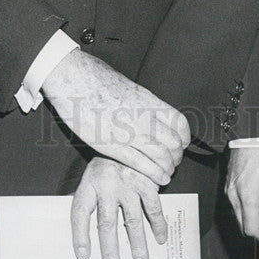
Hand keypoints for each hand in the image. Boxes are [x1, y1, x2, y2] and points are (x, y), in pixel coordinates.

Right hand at [42, 50, 190, 186]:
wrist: (74, 79)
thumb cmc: (96, 79)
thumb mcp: (128, 87)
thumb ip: (141, 102)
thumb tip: (147, 108)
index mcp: (148, 101)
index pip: (179, 122)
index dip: (184, 137)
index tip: (181, 144)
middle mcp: (143, 116)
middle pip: (174, 142)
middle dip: (177, 156)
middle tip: (173, 162)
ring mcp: (129, 132)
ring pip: (161, 155)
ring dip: (168, 167)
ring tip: (168, 173)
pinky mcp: (112, 145)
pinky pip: (141, 164)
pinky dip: (155, 174)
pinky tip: (160, 179)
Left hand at [71, 156, 166, 258]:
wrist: (127, 135)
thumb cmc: (106, 164)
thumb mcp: (90, 176)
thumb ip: (88, 200)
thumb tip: (83, 236)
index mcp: (89, 183)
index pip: (80, 213)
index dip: (80, 236)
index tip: (83, 257)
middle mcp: (108, 184)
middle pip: (107, 223)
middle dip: (111, 251)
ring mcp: (129, 182)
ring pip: (133, 219)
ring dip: (137, 244)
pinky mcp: (147, 180)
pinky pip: (153, 206)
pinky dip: (158, 224)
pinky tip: (161, 239)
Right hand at [225, 145, 258, 244]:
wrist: (251, 134)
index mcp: (246, 196)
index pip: (252, 230)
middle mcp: (234, 195)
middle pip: (244, 226)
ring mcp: (229, 189)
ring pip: (240, 216)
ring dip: (256, 220)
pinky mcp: (229, 184)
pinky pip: (237, 204)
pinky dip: (249, 210)